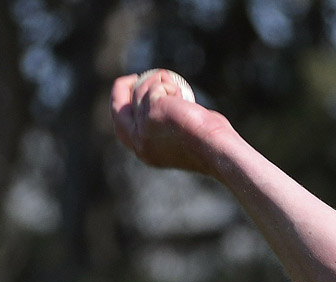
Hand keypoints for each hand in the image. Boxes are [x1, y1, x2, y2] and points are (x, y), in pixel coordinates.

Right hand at [110, 70, 232, 174]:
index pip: (121, 126)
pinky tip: (184, 96)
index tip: (133, 92)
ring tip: (180, 92)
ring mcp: (142, 126)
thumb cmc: (210, 145)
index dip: (124, 107)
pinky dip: (170, 84)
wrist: (217, 149)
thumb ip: (165, 126)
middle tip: (136, 76)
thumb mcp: (180, 138)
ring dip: (161, 83)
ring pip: (142, 91)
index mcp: (143, 152)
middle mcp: (137, 142)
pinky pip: (156, 85)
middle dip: (121, 89)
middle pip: (118, 107)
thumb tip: (165, 105)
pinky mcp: (152, 110)